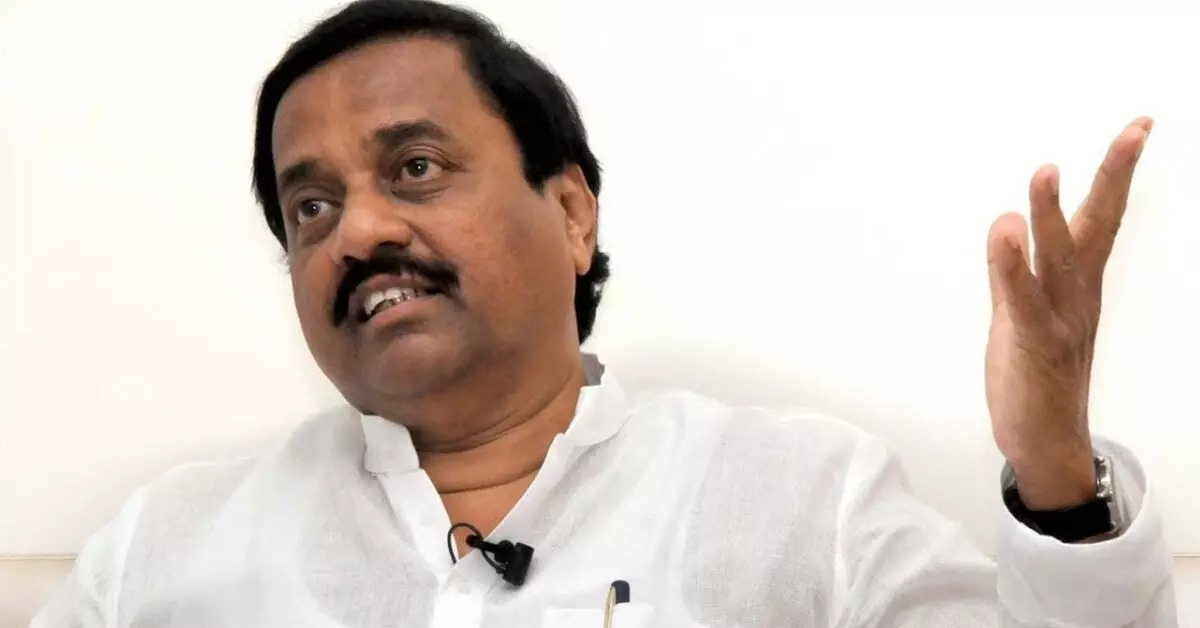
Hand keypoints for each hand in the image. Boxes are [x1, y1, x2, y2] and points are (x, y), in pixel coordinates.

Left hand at [985, 117, 1152, 509]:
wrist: (1045, 441)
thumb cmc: (1038, 374)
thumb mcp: (1021, 311)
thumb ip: (1012, 267)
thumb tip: (1007, 223)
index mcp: (1079, 284)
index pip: (1102, 218)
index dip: (1116, 174)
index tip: (1137, 130)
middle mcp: (1077, 295)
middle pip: (1098, 228)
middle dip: (1113, 178)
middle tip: (1133, 132)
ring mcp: (1058, 319)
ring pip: (1058, 259)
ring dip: (1052, 214)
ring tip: (1046, 170)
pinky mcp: (1032, 343)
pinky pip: (1022, 299)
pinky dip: (1011, 265)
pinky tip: (1006, 232)